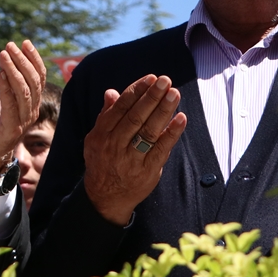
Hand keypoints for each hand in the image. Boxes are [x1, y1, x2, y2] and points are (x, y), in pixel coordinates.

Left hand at [0, 40, 47, 179]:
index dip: (34, 59)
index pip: (39, 78)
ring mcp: (22, 122)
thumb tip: (7, 68)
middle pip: (33, 82)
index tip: (25, 43)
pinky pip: (10, 105)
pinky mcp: (10, 130)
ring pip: (23, 91)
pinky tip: (0, 74)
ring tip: (3, 54)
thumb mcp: (2, 106)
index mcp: (32, 106)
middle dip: (22, 60)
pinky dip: (6, 88)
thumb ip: (8, 90)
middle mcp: (31, 113)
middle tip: (10, 45)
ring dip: (13, 70)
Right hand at [82, 74, 187, 225]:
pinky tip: (181, 118)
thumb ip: (106, 116)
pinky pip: (161, 149)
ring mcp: (131, 159)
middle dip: (151, 97)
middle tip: (165, 81)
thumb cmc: (103, 162)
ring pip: (149, 131)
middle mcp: (115, 145)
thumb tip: (111, 92)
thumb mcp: (96, 139)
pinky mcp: (147, 171)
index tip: (151, 78)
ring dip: (163, 111)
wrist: (105, 197)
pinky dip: (172, 133)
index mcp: (102, 134)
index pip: (121, 108)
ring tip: (174, 94)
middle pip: (135, 117)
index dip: (136, 91)